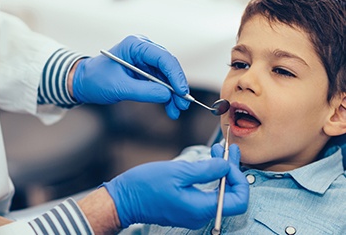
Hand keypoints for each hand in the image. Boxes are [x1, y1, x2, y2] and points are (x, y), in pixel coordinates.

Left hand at [72, 35, 189, 118]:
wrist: (84, 82)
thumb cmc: (96, 80)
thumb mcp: (119, 87)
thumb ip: (144, 91)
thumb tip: (168, 95)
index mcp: (135, 45)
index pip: (162, 57)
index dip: (175, 75)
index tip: (181, 93)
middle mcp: (143, 49)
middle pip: (169, 66)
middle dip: (177, 86)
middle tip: (183, 105)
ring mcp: (146, 60)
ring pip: (167, 77)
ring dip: (173, 94)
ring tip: (176, 111)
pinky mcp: (146, 71)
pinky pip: (161, 83)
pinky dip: (166, 96)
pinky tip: (170, 108)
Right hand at [103, 157, 248, 228]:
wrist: (124, 200)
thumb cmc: (146, 186)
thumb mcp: (178, 172)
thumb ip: (206, 170)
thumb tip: (226, 165)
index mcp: (201, 208)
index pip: (238, 200)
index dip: (238, 178)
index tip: (228, 159)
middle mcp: (201, 214)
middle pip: (230, 195)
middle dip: (232, 170)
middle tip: (229, 149)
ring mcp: (194, 212)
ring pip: (219, 193)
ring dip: (221, 171)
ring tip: (219, 151)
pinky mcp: (187, 206)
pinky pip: (207, 193)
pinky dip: (211, 177)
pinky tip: (208, 162)